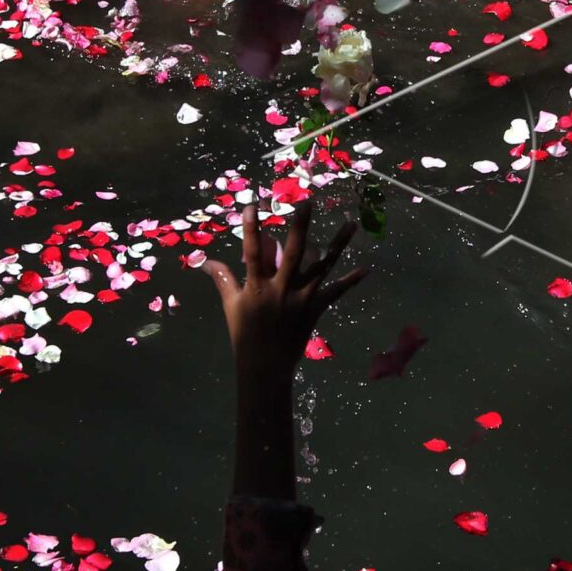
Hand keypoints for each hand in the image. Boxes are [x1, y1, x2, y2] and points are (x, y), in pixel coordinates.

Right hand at [205, 200, 365, 369]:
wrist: (265, 367)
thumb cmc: (244, 335)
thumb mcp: (230, 306)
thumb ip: (222, 279)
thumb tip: (205, 261)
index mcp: (257, 287)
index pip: (252, 253)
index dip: (251, 229)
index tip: (252, 204)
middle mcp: (282, 289)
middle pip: (294, 253)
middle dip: (300, 227)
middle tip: (308, 203)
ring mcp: (302, 299)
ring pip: (322, 267)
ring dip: (338, 245)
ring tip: (352, 223)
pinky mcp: (315, 309)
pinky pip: (335, 293)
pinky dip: (350, 282)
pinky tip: (366, 269)